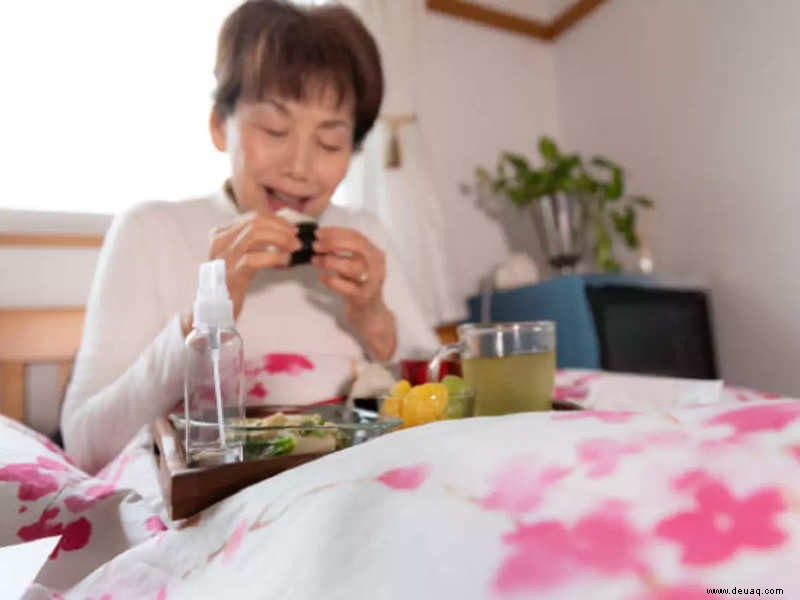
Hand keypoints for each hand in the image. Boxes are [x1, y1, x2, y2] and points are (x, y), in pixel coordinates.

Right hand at [181, 212, 300, 334]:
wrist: (212, 309)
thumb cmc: (229, 283)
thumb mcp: (239, 256)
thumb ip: (254, 243)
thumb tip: (282, 232)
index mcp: (221, 234)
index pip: (252, 218)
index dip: (276, 221)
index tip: (291, 229)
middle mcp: (220, 241)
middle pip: (255, 223)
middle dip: (280, 228)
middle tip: (295, 239)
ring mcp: (224, 256)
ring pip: (255, 235)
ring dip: (280, 239)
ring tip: (293, 248)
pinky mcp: (230, 273)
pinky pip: (254, 259)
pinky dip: (274, 257)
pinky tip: (285, 261)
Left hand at [312, 227, 396, 359]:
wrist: (371, 316)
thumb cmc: (359, 288)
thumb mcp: (356, 267)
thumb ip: (345, 254)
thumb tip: (321, 240)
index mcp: (375, 254)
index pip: (356, 236)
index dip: (336, 232)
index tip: (319, 233)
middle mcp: (377, 266)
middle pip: (357, 247)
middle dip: (333, 243)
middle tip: (316, 246)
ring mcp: (371, 282)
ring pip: (352, 267)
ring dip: (330, 261)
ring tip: (316, 261)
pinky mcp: (363, 298)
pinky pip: (346, 287)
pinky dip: (332, 281)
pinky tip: (322, 278)